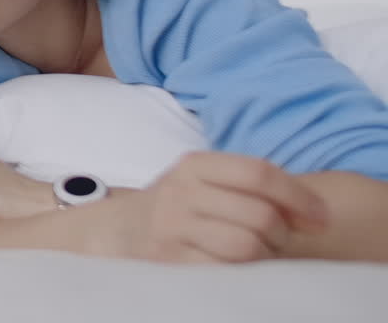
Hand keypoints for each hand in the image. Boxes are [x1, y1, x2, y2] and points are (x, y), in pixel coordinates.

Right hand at [97, 151, 328, 262]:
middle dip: (283, 234)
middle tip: (278, 242)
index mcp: (194, 165)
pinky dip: (243, 274)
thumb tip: (313, 212)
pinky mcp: (168, 262)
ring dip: (265, 257)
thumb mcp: (204, 182)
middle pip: (259, 213)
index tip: (321, 219)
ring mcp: (171, 228)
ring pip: (246, 245)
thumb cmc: (179, 209)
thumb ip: (250, 186)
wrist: (119, 232)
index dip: (299, 197)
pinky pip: (225, 271)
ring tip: (257, 256)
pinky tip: (238, 270)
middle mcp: (180, 192)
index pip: (259, 172)